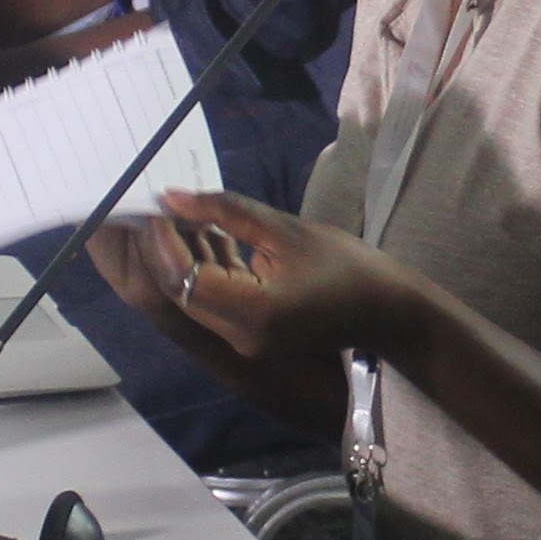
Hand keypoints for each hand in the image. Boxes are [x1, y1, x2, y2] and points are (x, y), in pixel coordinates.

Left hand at [149, 189, 427, 368]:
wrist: (387, 313)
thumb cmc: (348, 267)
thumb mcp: (287, 230)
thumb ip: (227, 212)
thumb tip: (173, 198)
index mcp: (253, 313)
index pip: (184, 279)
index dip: (162, 241)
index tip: (157, 204)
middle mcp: (240, 336)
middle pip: (180, 292)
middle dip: (161, 250)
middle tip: (153, 208)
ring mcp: (243, 341)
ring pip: (192, 297)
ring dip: (180, 257)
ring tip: (173, 213)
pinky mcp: (249, 334)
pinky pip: (213, 301)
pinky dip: (203, 269)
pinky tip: (202, 233)